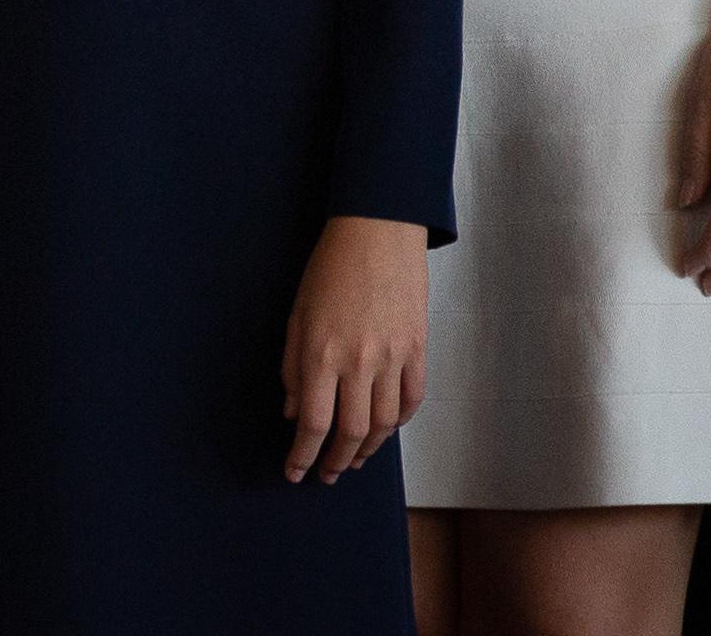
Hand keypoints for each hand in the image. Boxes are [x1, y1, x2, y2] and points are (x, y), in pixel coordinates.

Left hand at [281, 216, 427, 484]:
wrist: (377, 236)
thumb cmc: (329, 271)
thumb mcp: (296, 316)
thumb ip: (293, 367)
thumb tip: (293, 412)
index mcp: (321, 355)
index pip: (313, 423)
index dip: (303, 454)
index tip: (294, 472)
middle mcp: (359, 363)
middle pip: (350, 431)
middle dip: (335, 460)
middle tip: (326, 474)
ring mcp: (393, 359)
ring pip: (384, 423)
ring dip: (367, 448)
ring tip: (353, 459)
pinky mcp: (418, 351)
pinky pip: (411, 399)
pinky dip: (399, 422)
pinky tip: (385, 429)